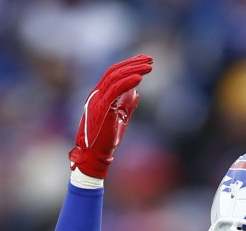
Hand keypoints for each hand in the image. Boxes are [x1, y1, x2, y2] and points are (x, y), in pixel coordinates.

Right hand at [69, 54, 153, 179]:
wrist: (95, 155)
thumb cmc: (106, 140)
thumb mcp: (120, 118)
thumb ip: (126, 104)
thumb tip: (136, 92)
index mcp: (100, 95)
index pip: (114, 74)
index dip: (129, 65)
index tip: (144, 62)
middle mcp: (97, 94)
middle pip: (115, 71)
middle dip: (133, 63)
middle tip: (150, 59)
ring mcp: (97, 100)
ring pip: (115, 77)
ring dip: (133, 70)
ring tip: (149, 67)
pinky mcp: (101, 108)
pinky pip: (114, 89)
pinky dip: (127, 82)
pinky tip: (139, 78)